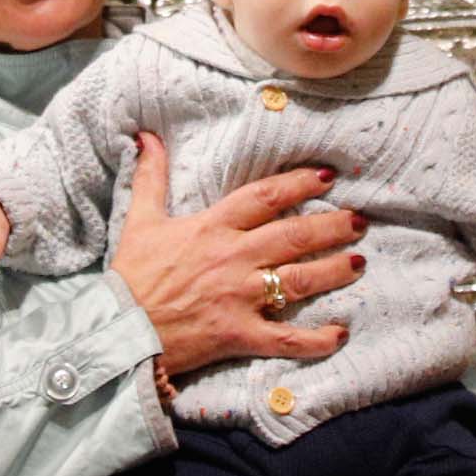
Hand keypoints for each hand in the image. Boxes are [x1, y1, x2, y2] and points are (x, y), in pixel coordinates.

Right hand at [110, 133, 364, 381]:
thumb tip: (147, 136)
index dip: (299, 183)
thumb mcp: (140, 220)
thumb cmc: (131, 277)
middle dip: (331, 226)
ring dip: (334, 270)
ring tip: (359, 262)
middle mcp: (232, 258)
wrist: (116, 332)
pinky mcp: (239, 335)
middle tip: (359, 221)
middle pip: (294, 236)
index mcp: (212, 227)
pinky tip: (340, 334)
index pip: (265, 197)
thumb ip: (150, 177)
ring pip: (299, 280)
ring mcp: (239, 297)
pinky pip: (286, 339)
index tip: (327, 177)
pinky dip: (316, 340)